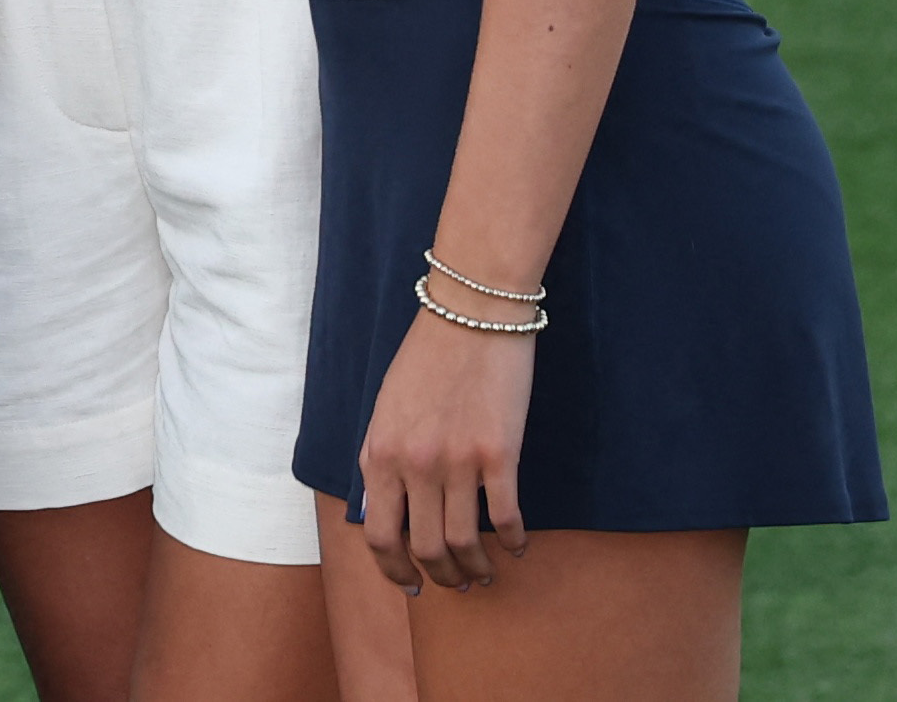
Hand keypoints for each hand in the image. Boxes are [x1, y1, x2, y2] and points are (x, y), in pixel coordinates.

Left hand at [356, 306, 534, 596]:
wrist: (471, 312)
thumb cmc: (427, 358)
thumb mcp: (386, 410)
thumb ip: (384, 459)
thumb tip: (386, 509)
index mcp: (379, 453)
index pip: (379, 535)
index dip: (395, 570)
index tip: (411, 584)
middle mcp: (414, 464)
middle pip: (426, 549)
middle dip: (441, 577)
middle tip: (456, 583)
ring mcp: (457, 461)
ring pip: (465, 543)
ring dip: (477, 568)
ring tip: (486, 573)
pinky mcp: (498, 453)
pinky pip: (506, 516)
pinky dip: (513, 541)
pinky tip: (517, 545)